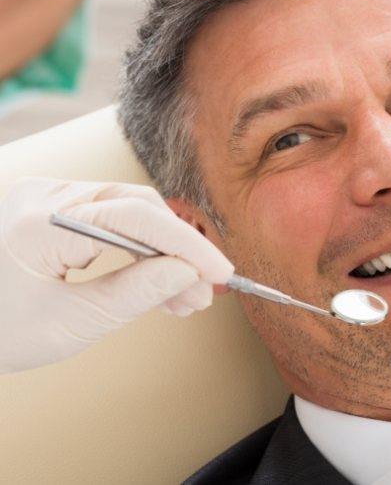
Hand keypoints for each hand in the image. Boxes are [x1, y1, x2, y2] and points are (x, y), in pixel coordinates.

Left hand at [0, 177, 233, 373]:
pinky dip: (138, 250)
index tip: (220, 272)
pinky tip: (157, 280)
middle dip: (178, 250)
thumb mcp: (67, 324)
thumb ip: (132, 294)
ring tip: (185, 296)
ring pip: (129, 214)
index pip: (136, 218)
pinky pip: (110, 221)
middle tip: (203, 291)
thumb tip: (184, 273)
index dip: (187, 244)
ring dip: (162, 253)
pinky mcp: (52, 211)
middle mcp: (45, 196)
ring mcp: (48, 199)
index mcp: (40, 222)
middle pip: (137, 209)